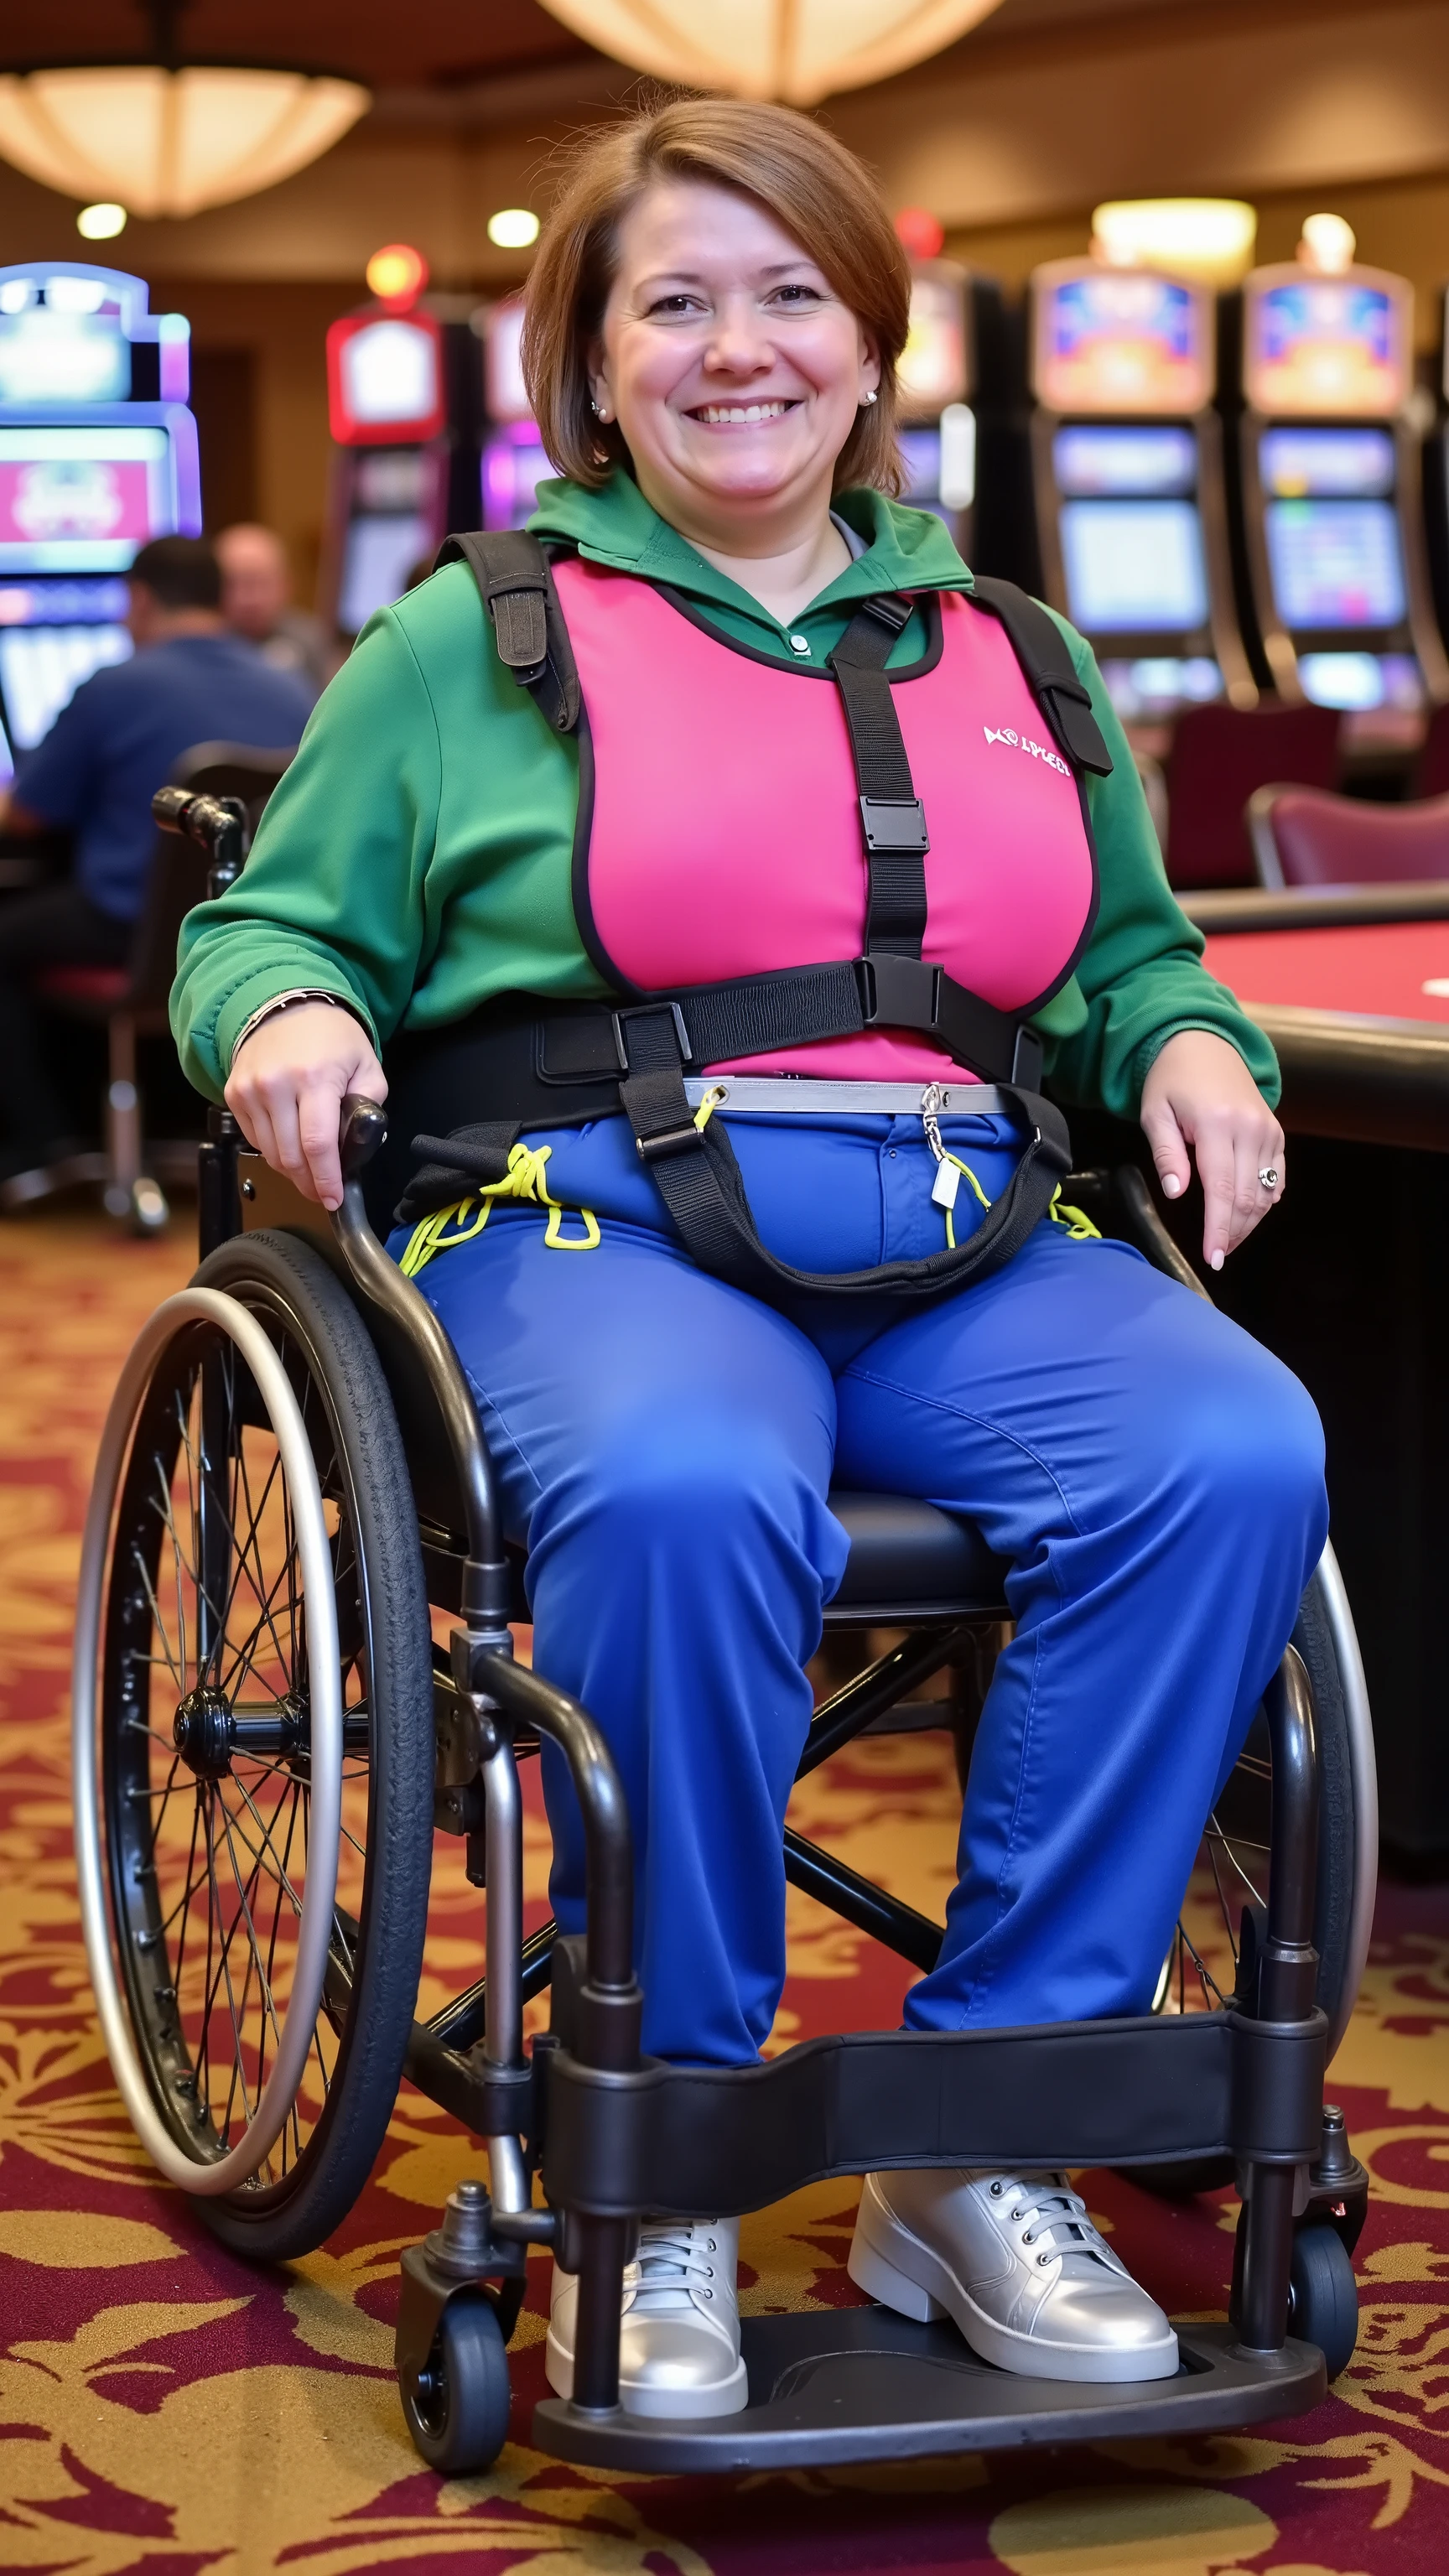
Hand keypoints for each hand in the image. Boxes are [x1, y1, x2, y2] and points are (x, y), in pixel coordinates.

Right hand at [225, 1002, 386, 1209]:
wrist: (286, 1002)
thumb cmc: (332, 1036)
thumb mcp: (366, 1064)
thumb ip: (370, 1105)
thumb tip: (358, 1144)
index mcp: (315, 1078)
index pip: (318, 1145)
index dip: (326, 1180)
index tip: (333, 1199)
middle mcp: (277, 1085)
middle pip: (290, 1157)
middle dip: (310, 1183)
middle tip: (323, 1191)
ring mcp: (250, 1090)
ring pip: (270, 1154)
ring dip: (291, 1170)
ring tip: (309, 1170)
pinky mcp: (234, 1093)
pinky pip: (254, 1139)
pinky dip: (273, 1150)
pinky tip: (289, 1144)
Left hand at [1138, 1029, 1283, 1271]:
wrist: (1204, 1044)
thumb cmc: (1171, 1081)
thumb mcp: (1155, 1113)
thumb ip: (1167, 1154)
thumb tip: (1177, 1194)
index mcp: (1216, 1124)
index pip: (1222, 1189)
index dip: (1218, 1228)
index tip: (1213, 1257)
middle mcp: (1250, 1128)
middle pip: (1248, 1197)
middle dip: (1234, 1232)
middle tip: (1217, 1254)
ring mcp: (1268, 1130)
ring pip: (1266, 1192)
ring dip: (1249, 1222)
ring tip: (1228, 1240)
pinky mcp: (1276, 1131)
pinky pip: (1277, 1177)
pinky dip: (1266, 1201)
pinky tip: (1250, 1215)